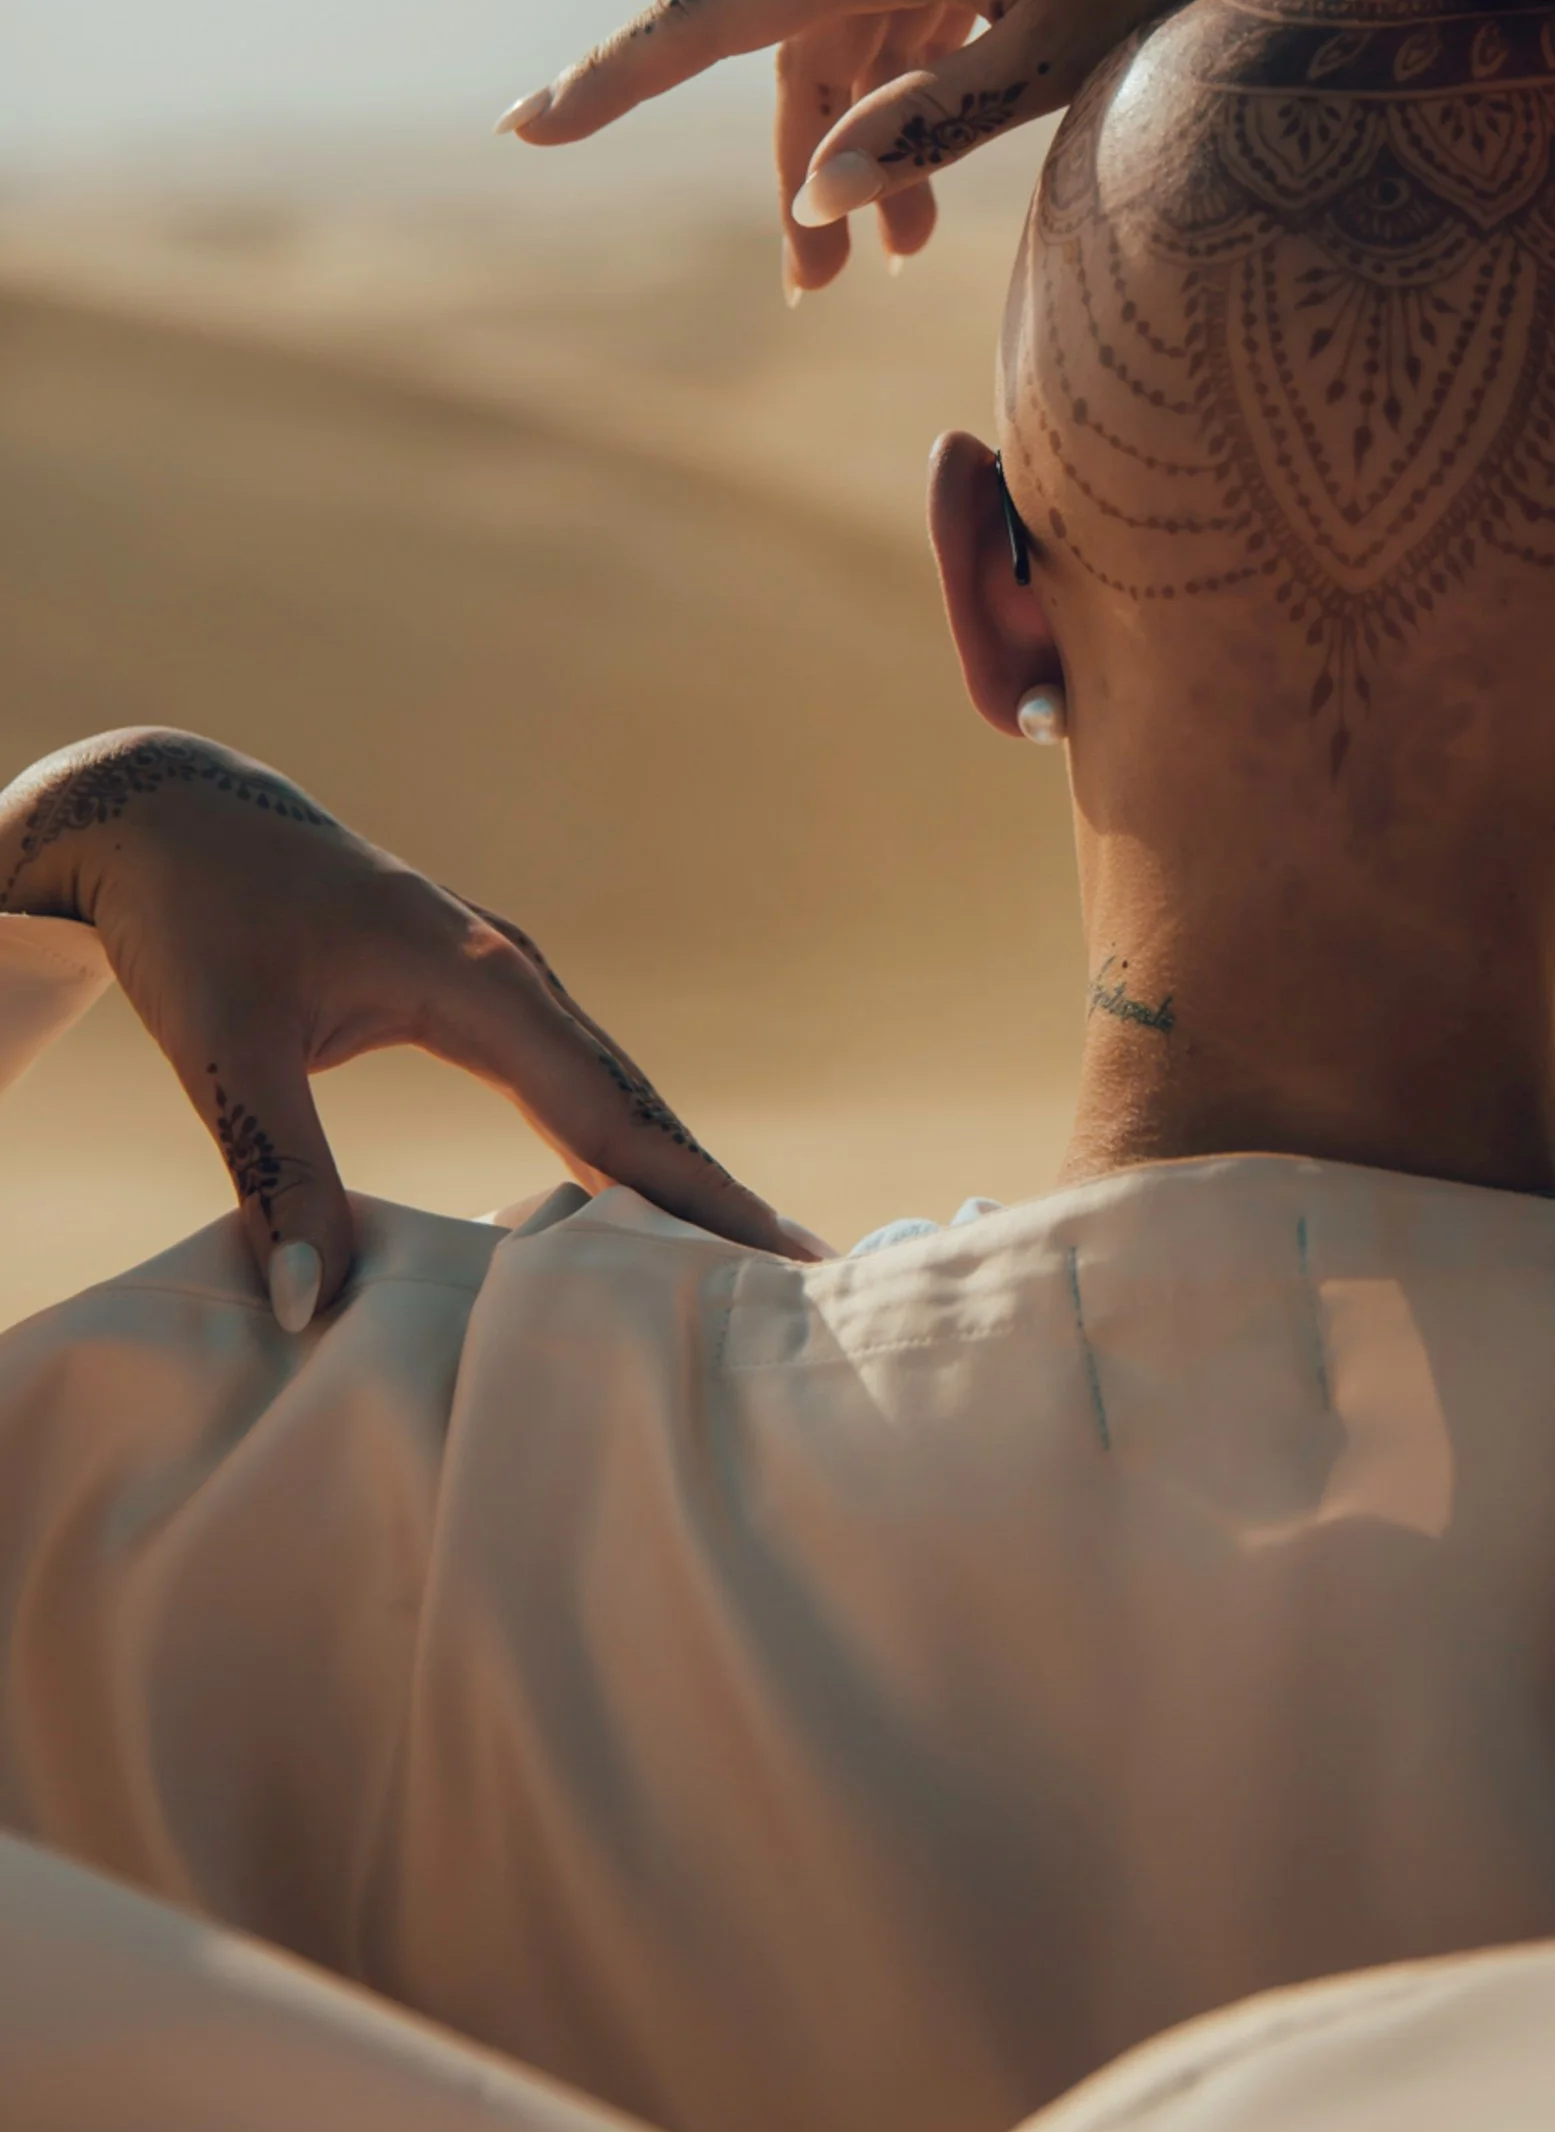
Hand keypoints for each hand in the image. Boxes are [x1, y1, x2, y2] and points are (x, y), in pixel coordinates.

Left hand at [0, 731, 819, 1325]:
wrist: (171, 818)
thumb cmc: (196, 924)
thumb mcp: (224, 1051)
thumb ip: (278, 1176)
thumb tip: (309, 1312)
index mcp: (473, 979)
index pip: (605, 1107)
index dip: (691, 1191)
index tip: (778, 1251)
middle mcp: (511, 974)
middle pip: (635, 1101)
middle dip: (716, 1192)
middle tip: (807, 1278)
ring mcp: (500, 980)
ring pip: (610, 1089)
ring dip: (675, 1171)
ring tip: (751, 1257)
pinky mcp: (476, 994)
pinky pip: (572, 1081)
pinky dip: (620, 1144)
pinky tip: (644, 1204)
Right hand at [499, 0, 1457, 293]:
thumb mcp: (1066, 55)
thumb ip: (932, 120)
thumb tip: (814, 190)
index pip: (721, 10)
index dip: (618, 77)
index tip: (531, 127)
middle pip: (791, 40)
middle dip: (794, 166)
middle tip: (813, 296)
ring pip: (849, 26)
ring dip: (857, 136)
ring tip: (889, 265)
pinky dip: (901, 80)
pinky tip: (930, 171)